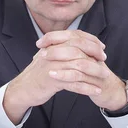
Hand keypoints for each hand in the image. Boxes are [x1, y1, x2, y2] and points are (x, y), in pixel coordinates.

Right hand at [3, 30, 117, 123]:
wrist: (21, 90)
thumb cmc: (38, 75)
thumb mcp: (49, 58)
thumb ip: (62, 50)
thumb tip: (80, 45)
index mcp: (52, 46)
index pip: (75, 36)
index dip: (90, 40)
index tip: (101, 47)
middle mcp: (52, 52)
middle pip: (78, 47)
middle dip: (94, 52)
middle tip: (104, 59)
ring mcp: (52, 66)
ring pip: (78, 65)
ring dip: (94, 70)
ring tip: (105, 76)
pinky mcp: (52, 80)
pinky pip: (74, 83)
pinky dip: (87, 87)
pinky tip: (96, 91)